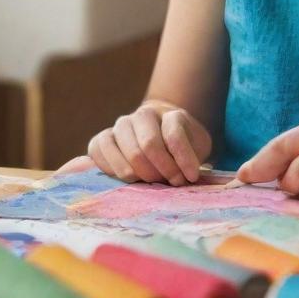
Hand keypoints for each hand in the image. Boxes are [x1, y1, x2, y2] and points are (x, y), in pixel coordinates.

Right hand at [85, 102, 210, 184]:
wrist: (160, 137)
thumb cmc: (182, 147)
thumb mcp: (197, 148)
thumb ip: (194, 156)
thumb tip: (197, 172)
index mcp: (170, 114)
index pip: (174, 135)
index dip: (184, 159)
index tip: (192, 177)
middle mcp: (143, 115)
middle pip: (149, 144)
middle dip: (163, 169)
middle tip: (171, 183)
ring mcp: (121, 126)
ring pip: (129, 152)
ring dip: (142, 175)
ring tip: (152, 183)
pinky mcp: (102, 139)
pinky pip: (101, 152)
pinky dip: (115, 170)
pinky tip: (129, 179)